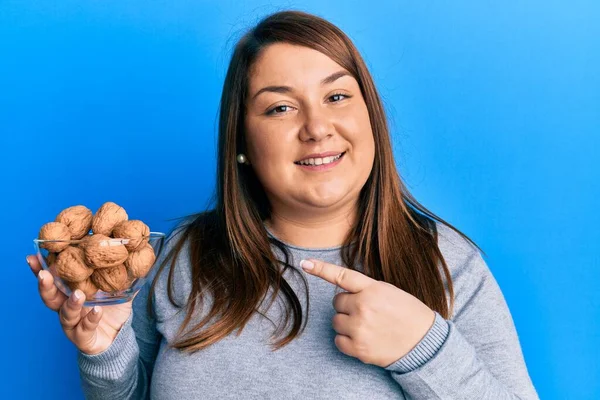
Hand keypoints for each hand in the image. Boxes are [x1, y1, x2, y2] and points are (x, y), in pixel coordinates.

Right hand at [27, 255, 133, 354]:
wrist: (117, 338)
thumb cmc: (112, 311)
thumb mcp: (117, 290)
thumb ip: (121, 274)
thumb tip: (133, 254)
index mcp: (70, 294)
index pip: (53, 281)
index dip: (40, 271)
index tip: (32, 258)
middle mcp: (67, 308)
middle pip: (50, 298)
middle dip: (45, 286)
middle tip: (45, 274)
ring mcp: (73, 324)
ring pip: (65, 314)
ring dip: (71, 303)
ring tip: (78, 294)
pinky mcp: (83, 338)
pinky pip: (84, 329)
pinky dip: (90, 319)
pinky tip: (97, 311)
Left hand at [301, 259, 435, 367]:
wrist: (425, 343)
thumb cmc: (408, 314)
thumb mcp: (390, 291)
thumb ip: (366, 289)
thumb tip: (342, 292)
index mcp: (373, 289)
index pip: (342, 276)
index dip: (321, 269)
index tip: (305, 263)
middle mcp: (363, 306)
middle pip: (337, 302)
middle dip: (348, 306)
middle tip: (368, 312)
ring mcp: (359, 328)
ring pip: (336, 321)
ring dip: (347, 323)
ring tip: (369, 326)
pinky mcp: (358, 348)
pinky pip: (338, 340)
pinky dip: (347, 340)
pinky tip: (365, 339)